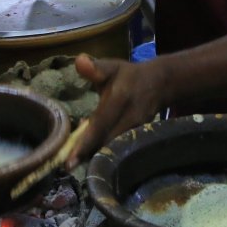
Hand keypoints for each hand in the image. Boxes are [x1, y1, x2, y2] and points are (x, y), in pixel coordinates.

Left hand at [66, 54, 167, 168]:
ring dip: (95, 157)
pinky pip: (120, 148)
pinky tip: (91, 158)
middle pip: (106, 142)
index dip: (85, 142)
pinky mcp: (139, 137)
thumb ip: (95, 68)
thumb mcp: (112, 68)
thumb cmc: (129, 75)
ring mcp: (137, 129)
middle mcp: (130, 117)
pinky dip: (105, 153)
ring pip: (113, 148)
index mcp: (120, 98)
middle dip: (86, 155)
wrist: (160, 84)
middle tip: (66, 166)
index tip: (69, 160)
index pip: (100, 124)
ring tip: (75, 165)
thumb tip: (79, 60)